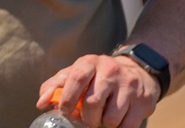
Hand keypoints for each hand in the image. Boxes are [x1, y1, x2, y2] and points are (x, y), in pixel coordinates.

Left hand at [37, 54, 160, 127]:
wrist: (136, 70)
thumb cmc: (97, 76)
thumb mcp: (75, 73)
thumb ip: (55, 86)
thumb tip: (41, 103)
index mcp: (89, 62)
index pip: (76, 79)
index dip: (67, 99)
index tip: (65, 111)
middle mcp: (110, 70)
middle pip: (92, 103)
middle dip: (86, 118)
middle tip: (87, 119)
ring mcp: (129, 85)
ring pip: (110, 117)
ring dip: (103, 124)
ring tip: (103, 117)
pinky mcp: (144, 101)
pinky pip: (127, 126)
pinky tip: (117, 119)